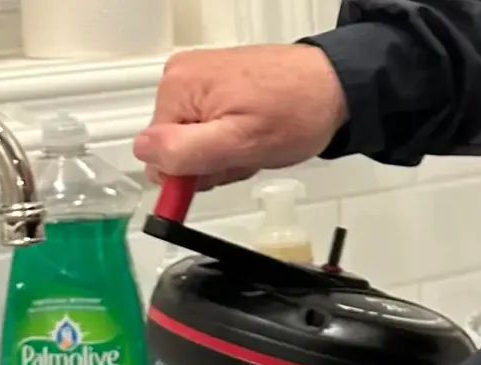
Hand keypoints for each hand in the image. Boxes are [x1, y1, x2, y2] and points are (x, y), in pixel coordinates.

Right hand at [134, 45, 348, 190]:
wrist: (334, 87)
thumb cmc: (297, 109)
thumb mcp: (239, 143)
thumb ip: (185, 152)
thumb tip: (146, 155)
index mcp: (177, 87)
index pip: (157, 154)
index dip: (191, 172)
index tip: (220, 169)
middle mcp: (182, 76)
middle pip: (176, 147)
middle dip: (210, 162)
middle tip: (244, 153)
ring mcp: (200, 78)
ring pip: (195, 141)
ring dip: (224, 153)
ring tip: (253, 140)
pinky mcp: (218, 84)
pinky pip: (211, 128)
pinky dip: (232, 139)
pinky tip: (253, 132)